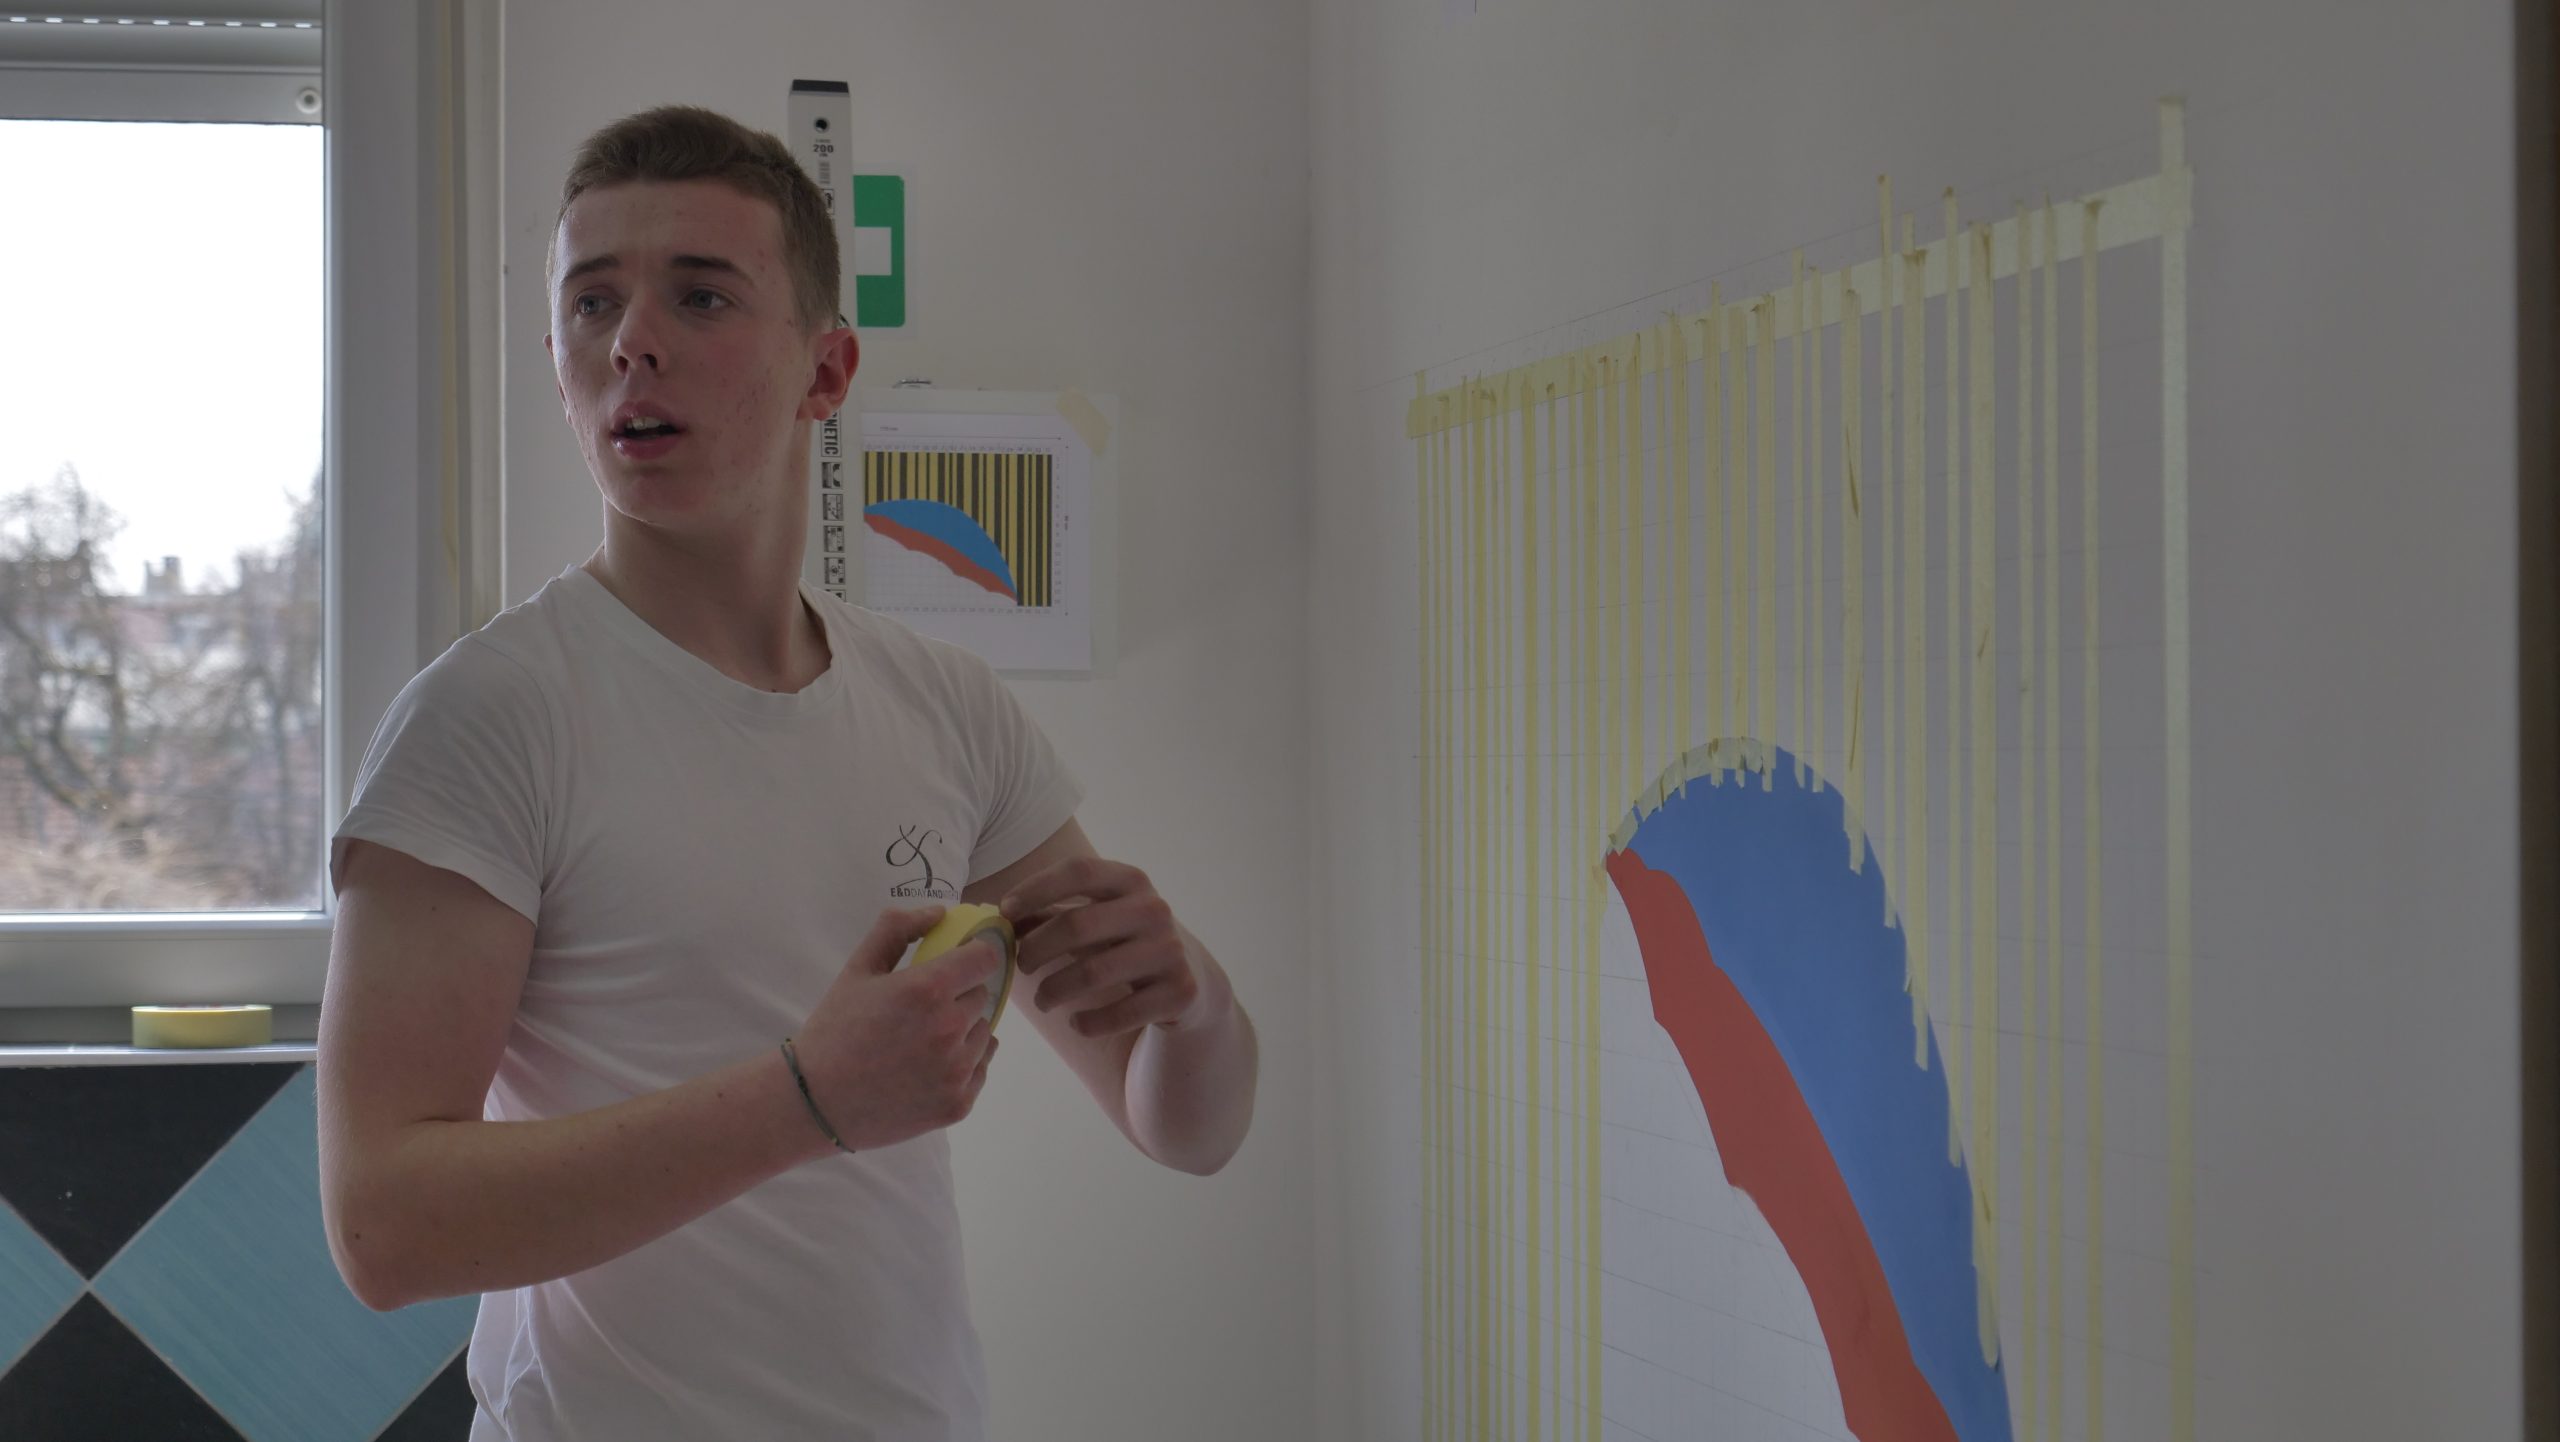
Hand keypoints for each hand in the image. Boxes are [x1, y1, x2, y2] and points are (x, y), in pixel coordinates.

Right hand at [790, 905, 1003, 1153]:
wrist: (813, 1102)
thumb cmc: (835, 1029)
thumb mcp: (858, 969)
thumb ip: (897, 930)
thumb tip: (940, 912)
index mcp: (928, 989)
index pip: (986, 958)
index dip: (973, 957)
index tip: (958, 963)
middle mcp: (950, 1028)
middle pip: (982, 996)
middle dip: (958, 996)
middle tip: (920, 1011)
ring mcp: (957, 1071)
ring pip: (983, 1034)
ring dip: (962, 1032)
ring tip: (919, 1044)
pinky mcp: (958, 1105)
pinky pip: (980, 1069)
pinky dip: (962, 1066)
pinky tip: (925, 1069)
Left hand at [1003, 857, 1204, 1037]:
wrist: (1189, 979)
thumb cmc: (1124, 941)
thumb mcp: (1095, 918)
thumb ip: (1050, 913)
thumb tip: (998, 918)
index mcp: (1131, 880)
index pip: (1079, 871)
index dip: (1036, 888)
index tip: (1004, 912)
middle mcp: (1154, 909)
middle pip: (1077, 925)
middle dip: (1036, 949)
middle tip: (1020, 967)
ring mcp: (1171, 950)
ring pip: (1093, 973)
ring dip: (1054, 991)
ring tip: (1042, 1001)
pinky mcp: (1180, 992)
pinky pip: (1120, 1013)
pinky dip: (1088, 1023)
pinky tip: (1076, 1023)